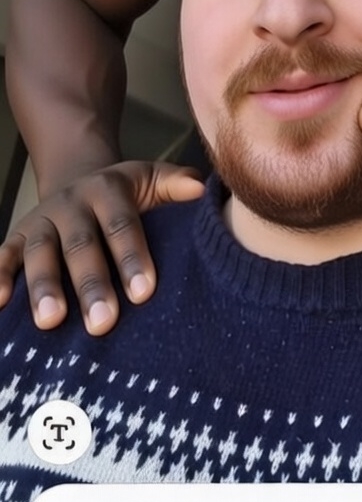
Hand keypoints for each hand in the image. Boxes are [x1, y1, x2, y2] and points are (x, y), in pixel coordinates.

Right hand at [0, 162, 204, 334]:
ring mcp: (41, 221)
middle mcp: (71, 204)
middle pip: (81, 245)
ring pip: (40, 253)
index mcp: (108, 190)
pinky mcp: (17, 237)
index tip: (144, 293)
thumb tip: (202, 189)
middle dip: (91, 284)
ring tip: (51, 322)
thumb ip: (175, 184)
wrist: (77, 179)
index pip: (122, 225)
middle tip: (102, 323)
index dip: (132, 257)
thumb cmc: (123, 196)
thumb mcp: (150, 180)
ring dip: (44, 287)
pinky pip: (4, 255)